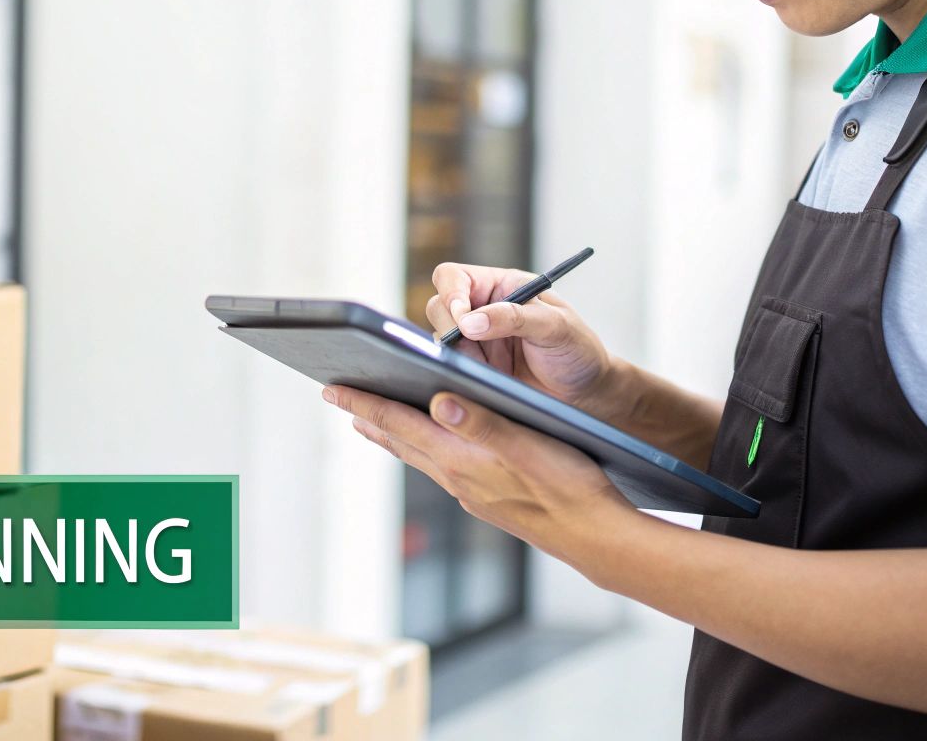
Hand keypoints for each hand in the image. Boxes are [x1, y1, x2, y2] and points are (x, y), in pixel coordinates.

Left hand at [325, 384, 638, 568]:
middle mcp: (457, 477)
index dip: (364, 403)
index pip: (399, 423)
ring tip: (372, 421)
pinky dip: (422, 450)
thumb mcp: (528, 445)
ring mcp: (470, 491)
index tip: (330, 389)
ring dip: (392, 435)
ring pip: (418, 456)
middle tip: (339, 397)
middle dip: (368, 416)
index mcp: (460, 458)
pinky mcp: (487, 500)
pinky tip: (430, 448)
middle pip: (400, 440)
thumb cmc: (569, 488)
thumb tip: (436, 400)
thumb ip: (481, 422)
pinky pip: (440, 468)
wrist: (595, 537)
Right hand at [427, 262, 630, 424]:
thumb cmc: (579, 351)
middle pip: (439, 307)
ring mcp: (474, 343)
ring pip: (438, 341)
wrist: (587, 395)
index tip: (464, 319)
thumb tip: (470, 322)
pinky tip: (482, 383)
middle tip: (473, 350)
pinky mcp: (473, 372)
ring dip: (456, 355)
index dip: (451, 293)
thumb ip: (515, 317)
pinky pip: (449, 369)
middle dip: (450, 328)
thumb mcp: (555, 327)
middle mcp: (482, 311)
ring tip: (489, 371)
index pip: (453, 277)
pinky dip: (458, 376)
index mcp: (501, 287)